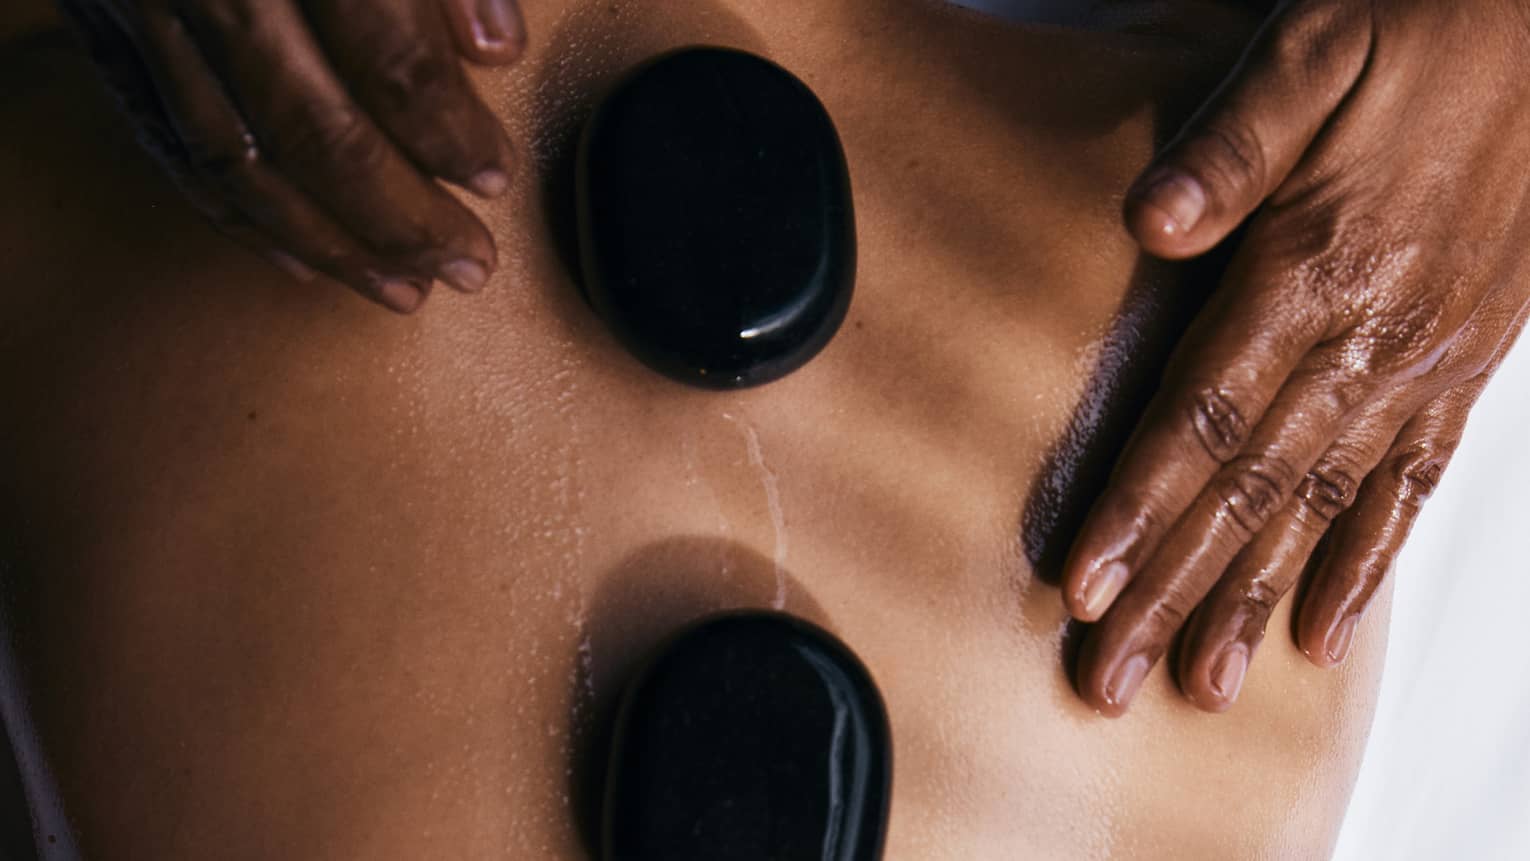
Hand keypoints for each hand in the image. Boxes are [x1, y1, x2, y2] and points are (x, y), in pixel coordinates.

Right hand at [58, 0, 526, 312]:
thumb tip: (495, 47)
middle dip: (398, 216)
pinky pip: (170, 146)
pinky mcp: (104, 30)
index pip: (384, 56)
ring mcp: (144, 9)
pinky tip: (298, 257)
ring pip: (239, 162)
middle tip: (466, 263)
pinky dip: (238, 215)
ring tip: (402, 288)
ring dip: (328, 242)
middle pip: (313, 132)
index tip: (492, 175)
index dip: (445, 128)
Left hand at [1061, 0, 1529, 715]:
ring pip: (1323, 508)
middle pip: (1249, 489)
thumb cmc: (1426, 28)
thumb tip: (1152, 217)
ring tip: (1203, 683)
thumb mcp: (1316, 47)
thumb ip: (1234, 140)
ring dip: (1255, 601)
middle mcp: (1370, 335)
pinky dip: (1365, 563)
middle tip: (1112, 677)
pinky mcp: (1466, 364)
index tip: (1086, 586)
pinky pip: (1413, 484)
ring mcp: (1424, 360)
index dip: (1140, 507)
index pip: (1204, 416)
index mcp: (1316, 266)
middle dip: (1174, 589)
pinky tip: (1325, 629)